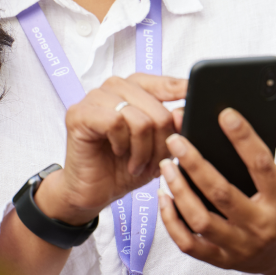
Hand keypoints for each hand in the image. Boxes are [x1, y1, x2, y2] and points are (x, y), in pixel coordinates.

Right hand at [37, 73, 185, 224]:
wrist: (94, 191)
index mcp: (135, 88)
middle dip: (161, 142)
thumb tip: (182, 112)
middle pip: (157, 108)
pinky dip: (122, 144)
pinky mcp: (79, 113)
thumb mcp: (158, 147)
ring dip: (143, 149)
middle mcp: (115, 87)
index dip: (182, 90)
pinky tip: (118, 153)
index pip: (165, 83)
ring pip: (139, 118)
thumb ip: (172, 127)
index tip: (195, 95)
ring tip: (136, 163)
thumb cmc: (123, 166)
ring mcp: (95, 97)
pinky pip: (116, 122)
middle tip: (153, 162)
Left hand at [157, 110, 275, 274]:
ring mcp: (239, 247)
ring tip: (166, 165)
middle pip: (222, 193)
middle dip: (195, 163)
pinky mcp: (222, 260)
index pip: (261, 165)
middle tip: (176, 139)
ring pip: (200, 220)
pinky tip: (164, 196)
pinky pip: (189, 244)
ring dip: (179, 190)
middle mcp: (262, 227)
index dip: (243, 137)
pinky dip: (171, 221)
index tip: (225, 114)